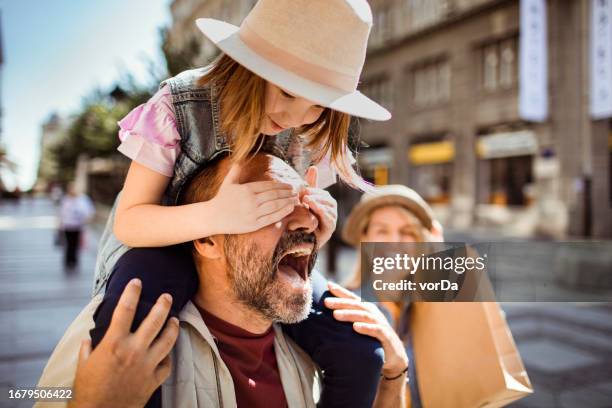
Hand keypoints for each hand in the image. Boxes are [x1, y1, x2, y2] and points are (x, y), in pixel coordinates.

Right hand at [69, 279, 178, 407]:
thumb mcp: (82, 365)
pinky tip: (167, 353)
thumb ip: (87, 349)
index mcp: (114, 343)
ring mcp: (147, 365)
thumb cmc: (87, 390)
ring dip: (173, 328)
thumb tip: (88, 338)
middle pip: (155, 320)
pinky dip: (167, 358)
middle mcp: (134, 351)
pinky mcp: (154, 380)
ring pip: (168, 340)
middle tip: (167, 296)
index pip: (125, 309)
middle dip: (163, 305)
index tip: (137, 282)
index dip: (132, 292)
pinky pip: (167, 364)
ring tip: (175, 320)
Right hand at [209, 164, 298, 233]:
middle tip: (296, 191)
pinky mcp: (254, 225)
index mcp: (247, 189)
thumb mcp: (229, 182)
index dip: (281, 186)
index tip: (289, 185)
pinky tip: (290, 209)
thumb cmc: (222, 198)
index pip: (268, 186)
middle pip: (274, 195)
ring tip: (295, 199)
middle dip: (287, 193)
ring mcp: (253, 214)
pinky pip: (271, 218)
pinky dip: (282, 213)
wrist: (213, 217)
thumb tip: (241, 156)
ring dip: (287, 202)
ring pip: (275, 206)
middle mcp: (251, 201)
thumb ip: (237, 169)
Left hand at [302, 166, 336, 248]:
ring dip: (318, 202)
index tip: (303, 189)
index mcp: (324, 201)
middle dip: (316, 195)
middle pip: (327, 198)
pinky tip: (314, 208)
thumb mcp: (304, 201)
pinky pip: (329, 218)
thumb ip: (309, 185)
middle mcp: (330, 209)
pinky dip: (322, 212)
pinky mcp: (330, 228)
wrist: (298, 240)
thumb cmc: (301, 218)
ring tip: (307, 200)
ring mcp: (332, 218)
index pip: (322, 192)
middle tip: (304, 194)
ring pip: (329, 207)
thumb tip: (314, 167)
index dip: (313, 190)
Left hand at [324, 282, 408, 377]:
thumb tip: (327, 314)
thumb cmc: (373, 340)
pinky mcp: (386, 336)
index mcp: (366, 309)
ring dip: (349, 314)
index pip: (352, 298)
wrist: (394, 356)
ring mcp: (380, 324)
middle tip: (326, 302)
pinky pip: (377, 330)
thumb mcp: (360, 327)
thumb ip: (348, 320)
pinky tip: (355, 327)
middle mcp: (373, 314)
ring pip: (364, 315)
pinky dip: (366, 328)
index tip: (328, 285)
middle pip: (356, 305)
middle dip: (341, 302)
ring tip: (335, 315)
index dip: (341, 291)